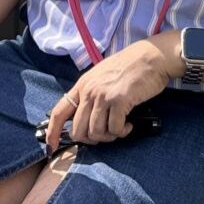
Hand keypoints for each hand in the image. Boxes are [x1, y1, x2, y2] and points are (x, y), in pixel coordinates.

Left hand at [43, 38, 176, 150]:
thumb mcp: (102, 75)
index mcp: (83, 84)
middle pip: (78, 130)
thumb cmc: (130, 66)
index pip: (59, 112)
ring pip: (96, 132)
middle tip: (105, 135)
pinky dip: (122, 132)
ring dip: (109, 136)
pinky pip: (114, 129)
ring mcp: (103, 96)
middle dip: (91, 139)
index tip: (51, 146)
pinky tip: (129, 125)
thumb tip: (84, 117)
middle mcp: (89, 91)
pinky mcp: (119, 101)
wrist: (151, 57)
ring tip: (120, 128)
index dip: (52, 132)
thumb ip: (91, 93)